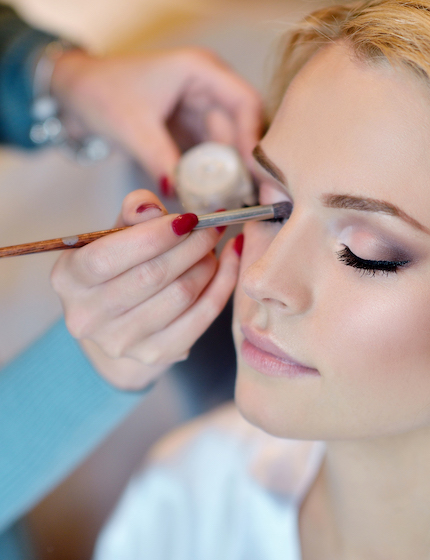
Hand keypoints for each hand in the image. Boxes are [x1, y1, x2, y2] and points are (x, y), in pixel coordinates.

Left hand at [50, 48, 262, 190]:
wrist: (72, 92)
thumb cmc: (99, 92)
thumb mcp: (132, 127)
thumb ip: (160, 160)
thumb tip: (182, 195)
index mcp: (200, 69)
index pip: (245, 102)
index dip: (253, 137)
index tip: (253, 172)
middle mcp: (208, 85)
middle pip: (242, 125)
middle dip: (243, 161)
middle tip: (245, 194)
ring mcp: (201, 105)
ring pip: (229, 142)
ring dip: (228, 170)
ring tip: (230, 200)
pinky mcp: (192, 125)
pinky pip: (212, 151)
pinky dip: (212, 172)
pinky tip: (214, 194)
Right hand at [51, 189, 241, 389]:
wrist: (120, 322)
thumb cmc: (119, 268)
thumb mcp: (114, 236)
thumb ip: (132, 214)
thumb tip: (149, 206)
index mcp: (69, 279)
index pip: (109, 256)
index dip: (155, 234)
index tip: (188, 218)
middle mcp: (89, 315)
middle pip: (152, 275)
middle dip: (191, 245)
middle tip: (211, 227)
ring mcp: (123, 341)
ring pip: (182, 294)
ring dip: (208, 264)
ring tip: (212, 247)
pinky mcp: (158, 353)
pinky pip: (204, 315)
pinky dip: (223, 284)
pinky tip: (229, 262)